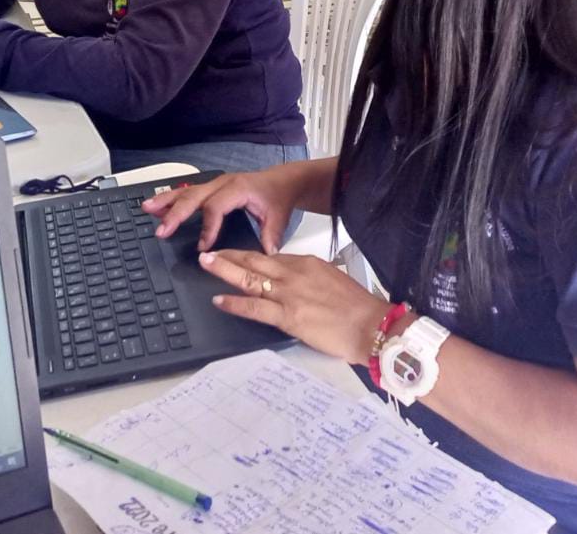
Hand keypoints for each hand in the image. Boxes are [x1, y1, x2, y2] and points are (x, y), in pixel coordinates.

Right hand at [142, 169, 296, 253]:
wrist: (281, 180)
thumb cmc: (277, 197)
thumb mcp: (278, 216)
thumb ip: (270, 236)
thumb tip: (266, 255)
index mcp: (238, 189)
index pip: (217, 207)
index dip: (208, 227)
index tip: (202, 248)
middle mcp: (223, 183)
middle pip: (194, 197)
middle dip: (176, 214)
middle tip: (161, 231)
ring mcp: (215, 184)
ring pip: (186, 191)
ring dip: (166, 201)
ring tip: (146, 208)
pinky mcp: (211, 187)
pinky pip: (188, 192)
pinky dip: (171, 198)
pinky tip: (156, 205)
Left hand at [199, 249, 390, 365]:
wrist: (370, 324)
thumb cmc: (357, 306)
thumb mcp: (334, 279)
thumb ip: (313, 277)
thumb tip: (301, 281)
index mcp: (307, 263)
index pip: (272, 257)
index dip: (250, 257)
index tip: (236, 256)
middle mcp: (294, 273)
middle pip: (254, 261)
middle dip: (229, 256)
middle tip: (209, 252)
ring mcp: (289, 294)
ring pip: (249, 278)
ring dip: (224, 271)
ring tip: (206, 264)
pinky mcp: (287, 316)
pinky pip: (254, 307)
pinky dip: (234, 303)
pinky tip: (219, 300)